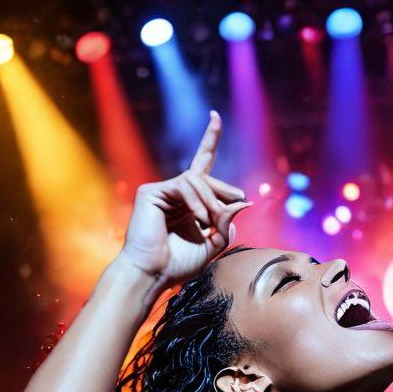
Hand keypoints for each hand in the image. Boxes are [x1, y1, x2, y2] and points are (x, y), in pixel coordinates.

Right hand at [121, 111, 252, 285]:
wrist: (153, 275)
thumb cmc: (178, 264)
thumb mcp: (213, 245)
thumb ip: (226, 224)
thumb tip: (242, 202)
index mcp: (188, 204)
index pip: (201, 168)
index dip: (209, 140)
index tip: (215, 116)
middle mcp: (174, 194)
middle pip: (204, 176)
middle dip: (224, 188)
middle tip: (240, 198)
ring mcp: (161, 191)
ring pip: (196, 180)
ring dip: (212, 200)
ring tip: (210, 222)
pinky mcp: (150, 192)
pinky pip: (184, 186)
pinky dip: (196, 201)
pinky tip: (198, 219)